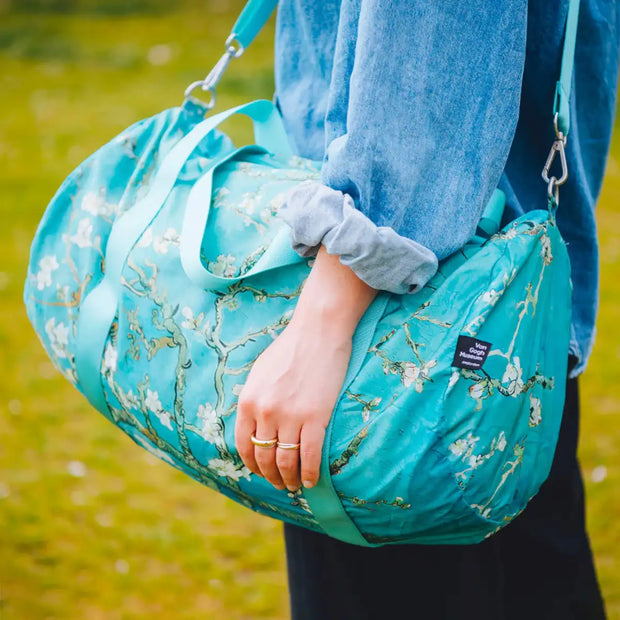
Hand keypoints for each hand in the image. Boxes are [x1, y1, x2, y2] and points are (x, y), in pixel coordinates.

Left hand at [234, 245, 377, 490]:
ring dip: (288, 479)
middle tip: (279, 483)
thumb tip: (255, 425)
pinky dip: (309, 473)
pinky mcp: (316, 417)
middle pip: (264, 457)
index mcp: (248, 401)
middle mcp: (265, 412)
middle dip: (271, 476)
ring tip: (294, 485)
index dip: (252, 465)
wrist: (318, 331)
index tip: (261, 472)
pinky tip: (311, 480)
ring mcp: (291, 416)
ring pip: (286, 461)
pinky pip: (310, 455)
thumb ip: (254, 400)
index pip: (244, 445)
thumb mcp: (260, 373)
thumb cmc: (290, 348)